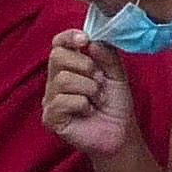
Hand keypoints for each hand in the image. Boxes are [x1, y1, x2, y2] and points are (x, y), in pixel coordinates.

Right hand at [41, 30, 140, 159]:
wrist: (121, 133)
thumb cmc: (116, 104)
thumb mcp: (116, 73)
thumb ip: (106, 54)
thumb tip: (91, 41)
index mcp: (69, 66)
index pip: (58, 44)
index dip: (68, 37)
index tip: (84, 40)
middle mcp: (56, 80)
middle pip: (57, 56)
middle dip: (85, 65)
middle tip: (100, 80)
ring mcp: (51, 99)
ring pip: (62, 79)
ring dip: (88, 88)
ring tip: (98, 99)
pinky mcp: (51, 118)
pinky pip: (61, 101)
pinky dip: (82, 104)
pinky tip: (89, 111)